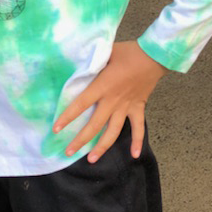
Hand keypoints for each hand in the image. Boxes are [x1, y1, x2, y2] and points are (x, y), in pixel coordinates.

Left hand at [53, 41, 166, 162]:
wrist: (155, 55)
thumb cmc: (129, 52)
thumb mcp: (107, 51)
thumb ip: (93, 60)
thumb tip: (79, 63)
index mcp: (103, 86)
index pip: (81, 104)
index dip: (68, 117)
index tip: (56, 129)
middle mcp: (113, 101)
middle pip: (94, 125)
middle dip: (80, 140)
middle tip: (68, 151)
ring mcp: (126, 107)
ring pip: (113, 132)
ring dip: (102, 147)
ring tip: (91, 159)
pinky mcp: (138, 107)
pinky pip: (138, 127)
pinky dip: (137, 141)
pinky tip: (134, 155)